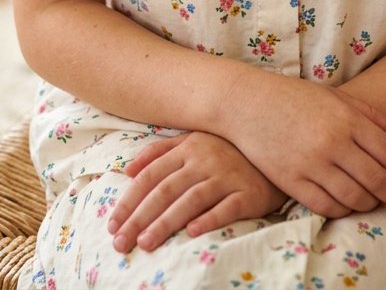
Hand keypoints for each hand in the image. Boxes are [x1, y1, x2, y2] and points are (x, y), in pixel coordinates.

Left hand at [107, 132, 287, 253]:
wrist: (273, 154)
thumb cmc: (227, 151)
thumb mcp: (193, 142)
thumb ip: (160, 152)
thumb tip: (127, 169)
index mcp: (189, 146)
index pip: (151, 174)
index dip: (129, 199)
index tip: (112, 223)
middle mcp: (205, 159)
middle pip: (165, 190)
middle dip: (139, 217)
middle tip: (121, 242)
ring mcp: (227, 175)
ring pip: (190, 200)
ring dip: (165, 222)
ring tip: (146, 243)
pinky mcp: (248, 193)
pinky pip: (226, 208)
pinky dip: (208, 219)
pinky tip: (191, 233)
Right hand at [223, 75, 385, 217]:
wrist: (247, 103)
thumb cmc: (294, 97)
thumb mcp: (334, 97)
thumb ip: (370, 116)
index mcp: (346, 119)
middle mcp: (332, 143)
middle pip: (377, 180)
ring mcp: (311, 164)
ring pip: (354, 198)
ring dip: (372, 205)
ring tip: (376, 203)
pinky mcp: (292, 182)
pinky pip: (327, 206)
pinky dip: (344, 211)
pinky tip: (349, 205)